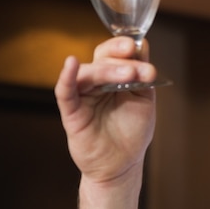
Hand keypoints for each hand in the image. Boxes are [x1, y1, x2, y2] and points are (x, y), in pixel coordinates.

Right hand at [55, 36, 156, 184]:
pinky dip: (67, 77)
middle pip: (102, 59)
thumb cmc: (133, 132)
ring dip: (108, 70)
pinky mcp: (72, 112)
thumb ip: (142, 75)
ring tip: (129, 74)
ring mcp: (84, 96)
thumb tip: (141, 44)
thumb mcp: (144, 99)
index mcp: (115, 77)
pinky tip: (71, 64)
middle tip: (139, 67)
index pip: (116, 54)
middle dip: (120, 59)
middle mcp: (97, 83)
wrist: (123, 164)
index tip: (138, 47)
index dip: (126, 48)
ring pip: (89, 73)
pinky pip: (65, 91)